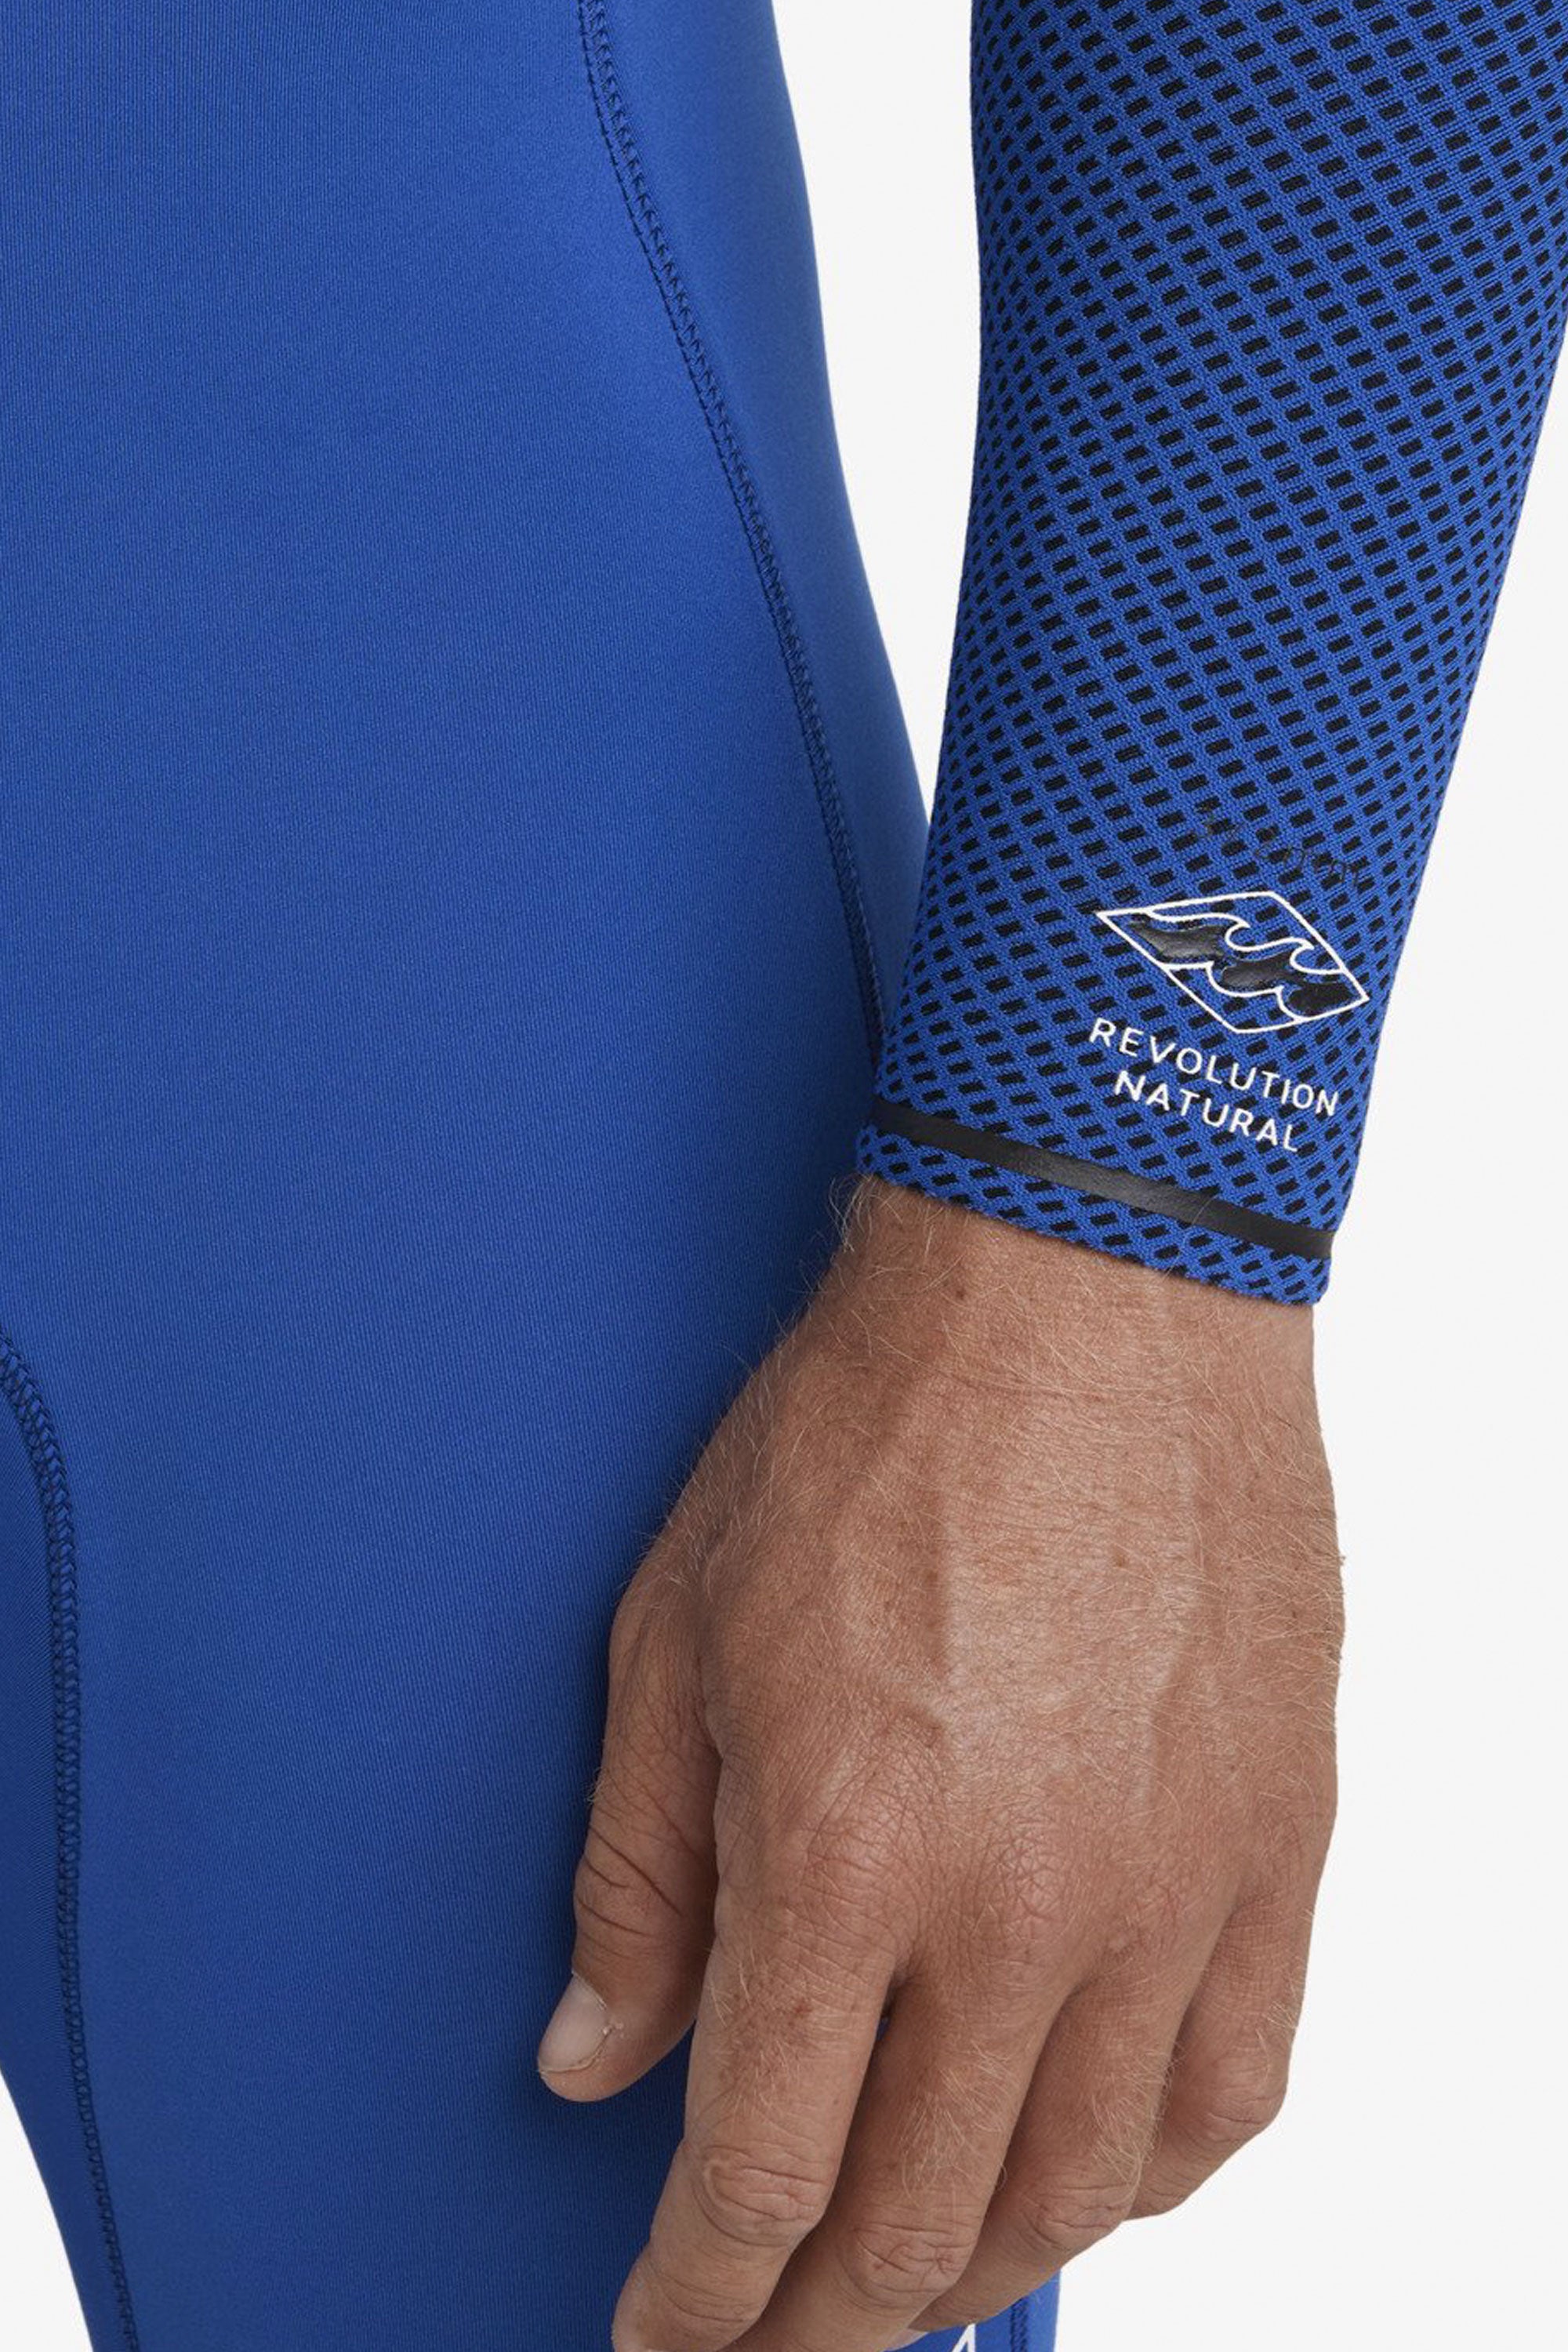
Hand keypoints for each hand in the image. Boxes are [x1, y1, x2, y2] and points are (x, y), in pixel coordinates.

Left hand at [538, 1180, 1342, 2351]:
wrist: (1081, 1288)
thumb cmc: (870, 1431)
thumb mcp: (676, 1634)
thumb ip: (635, 1873)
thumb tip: (594, 2057)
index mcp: (846, 1857)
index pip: (758, 2176)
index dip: (696, 2302)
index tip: (663, 2342)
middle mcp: (1022, 1907)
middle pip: (914, 2223)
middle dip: (817, 2323)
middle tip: (768, 2333)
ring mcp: (1172, 1885)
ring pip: (1081, 2190)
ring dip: (974, 2266)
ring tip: (908, 2270)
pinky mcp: (1277, 1841)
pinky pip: (1234, 2087)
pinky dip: (1149, 2175)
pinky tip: (1088, 2168)